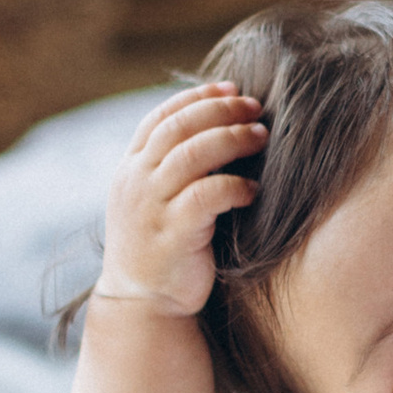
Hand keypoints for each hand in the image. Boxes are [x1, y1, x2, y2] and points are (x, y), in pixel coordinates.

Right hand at [90, 86, 266, 318]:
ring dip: (231, 139)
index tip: (232, 87)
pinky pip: (206, 196)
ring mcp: (151, 207)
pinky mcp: (172, 234)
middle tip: (255, 108)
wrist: (143, 304)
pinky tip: (254, 190)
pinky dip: (233, 186)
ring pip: (192, 155)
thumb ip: (173, 167)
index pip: (161, 116)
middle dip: (220, 110)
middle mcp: (135, 182)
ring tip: (261, 136)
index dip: (197, 97)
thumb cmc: (162, 248)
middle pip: (178, 127)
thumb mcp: (156, 200)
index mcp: (130, 168)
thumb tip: (220, 129)